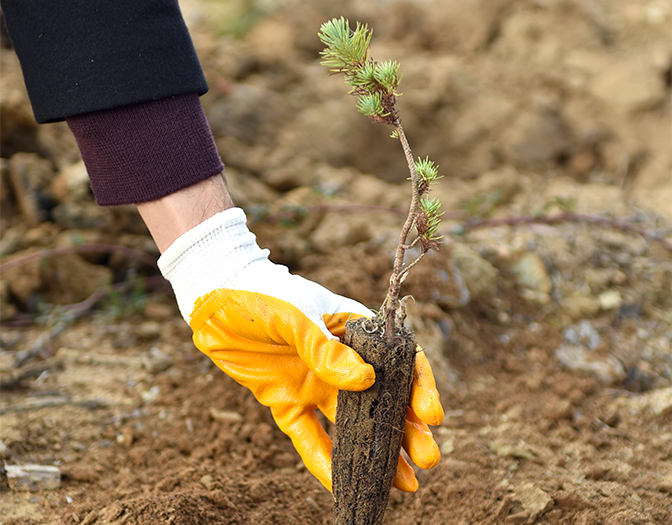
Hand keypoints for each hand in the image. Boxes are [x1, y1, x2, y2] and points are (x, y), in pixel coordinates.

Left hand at [158, 208, 443, 490]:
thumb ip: (326, 349)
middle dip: (407, 429)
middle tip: (429, 459)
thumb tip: (367, 382)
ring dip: (377, 452)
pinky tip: (342, 484)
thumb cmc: (262, 293)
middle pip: (382, 400)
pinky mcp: (287, 402)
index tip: (431, 415)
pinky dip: (323, 461)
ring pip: (352, 425)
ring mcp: (315, 384)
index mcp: (354, 331)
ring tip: (405, 483)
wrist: (213, 297)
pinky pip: (308, 436)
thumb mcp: (296, 315)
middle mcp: (340, 362)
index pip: (398, 360)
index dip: (419, 387)